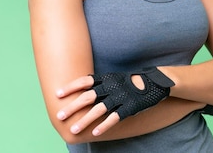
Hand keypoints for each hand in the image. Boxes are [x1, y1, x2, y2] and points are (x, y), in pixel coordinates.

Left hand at [55, 68, 174, 136]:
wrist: (155, 83)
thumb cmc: (131, 82)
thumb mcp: (115, 78)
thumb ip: (101, 83)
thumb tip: (82, 89)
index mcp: (107, 78)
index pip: (85, 81)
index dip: (71, 87)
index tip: (57, 94)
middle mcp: (111, 86)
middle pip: (88, 97)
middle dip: (72, 107)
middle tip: (60, 116)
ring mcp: (120, 97)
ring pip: (99, 110)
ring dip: (84, 120)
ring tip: (74, 130)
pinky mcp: (129, 107)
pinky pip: (115, 118)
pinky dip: (104, 125)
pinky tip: (94, 133)